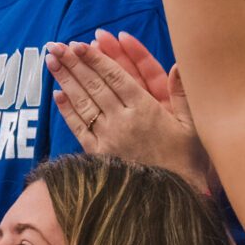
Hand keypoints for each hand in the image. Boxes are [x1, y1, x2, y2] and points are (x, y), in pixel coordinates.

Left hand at [48, 34, 215, 192]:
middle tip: (57, 45)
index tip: (81, 44)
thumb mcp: (193, 125)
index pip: (116, 77)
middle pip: (95, 86)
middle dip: (74, 63)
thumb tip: (179, 64)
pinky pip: (79, 129)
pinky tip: (57, 95)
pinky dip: (67, 111)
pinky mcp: (100, 155)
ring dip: (66, 80)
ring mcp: (109, 139)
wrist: (172, 200)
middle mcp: (124, 122)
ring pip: (83, 103)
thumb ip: (183, 93)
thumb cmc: (187, 161)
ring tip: (52, 61)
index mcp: (146, 110)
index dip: (97, 59)